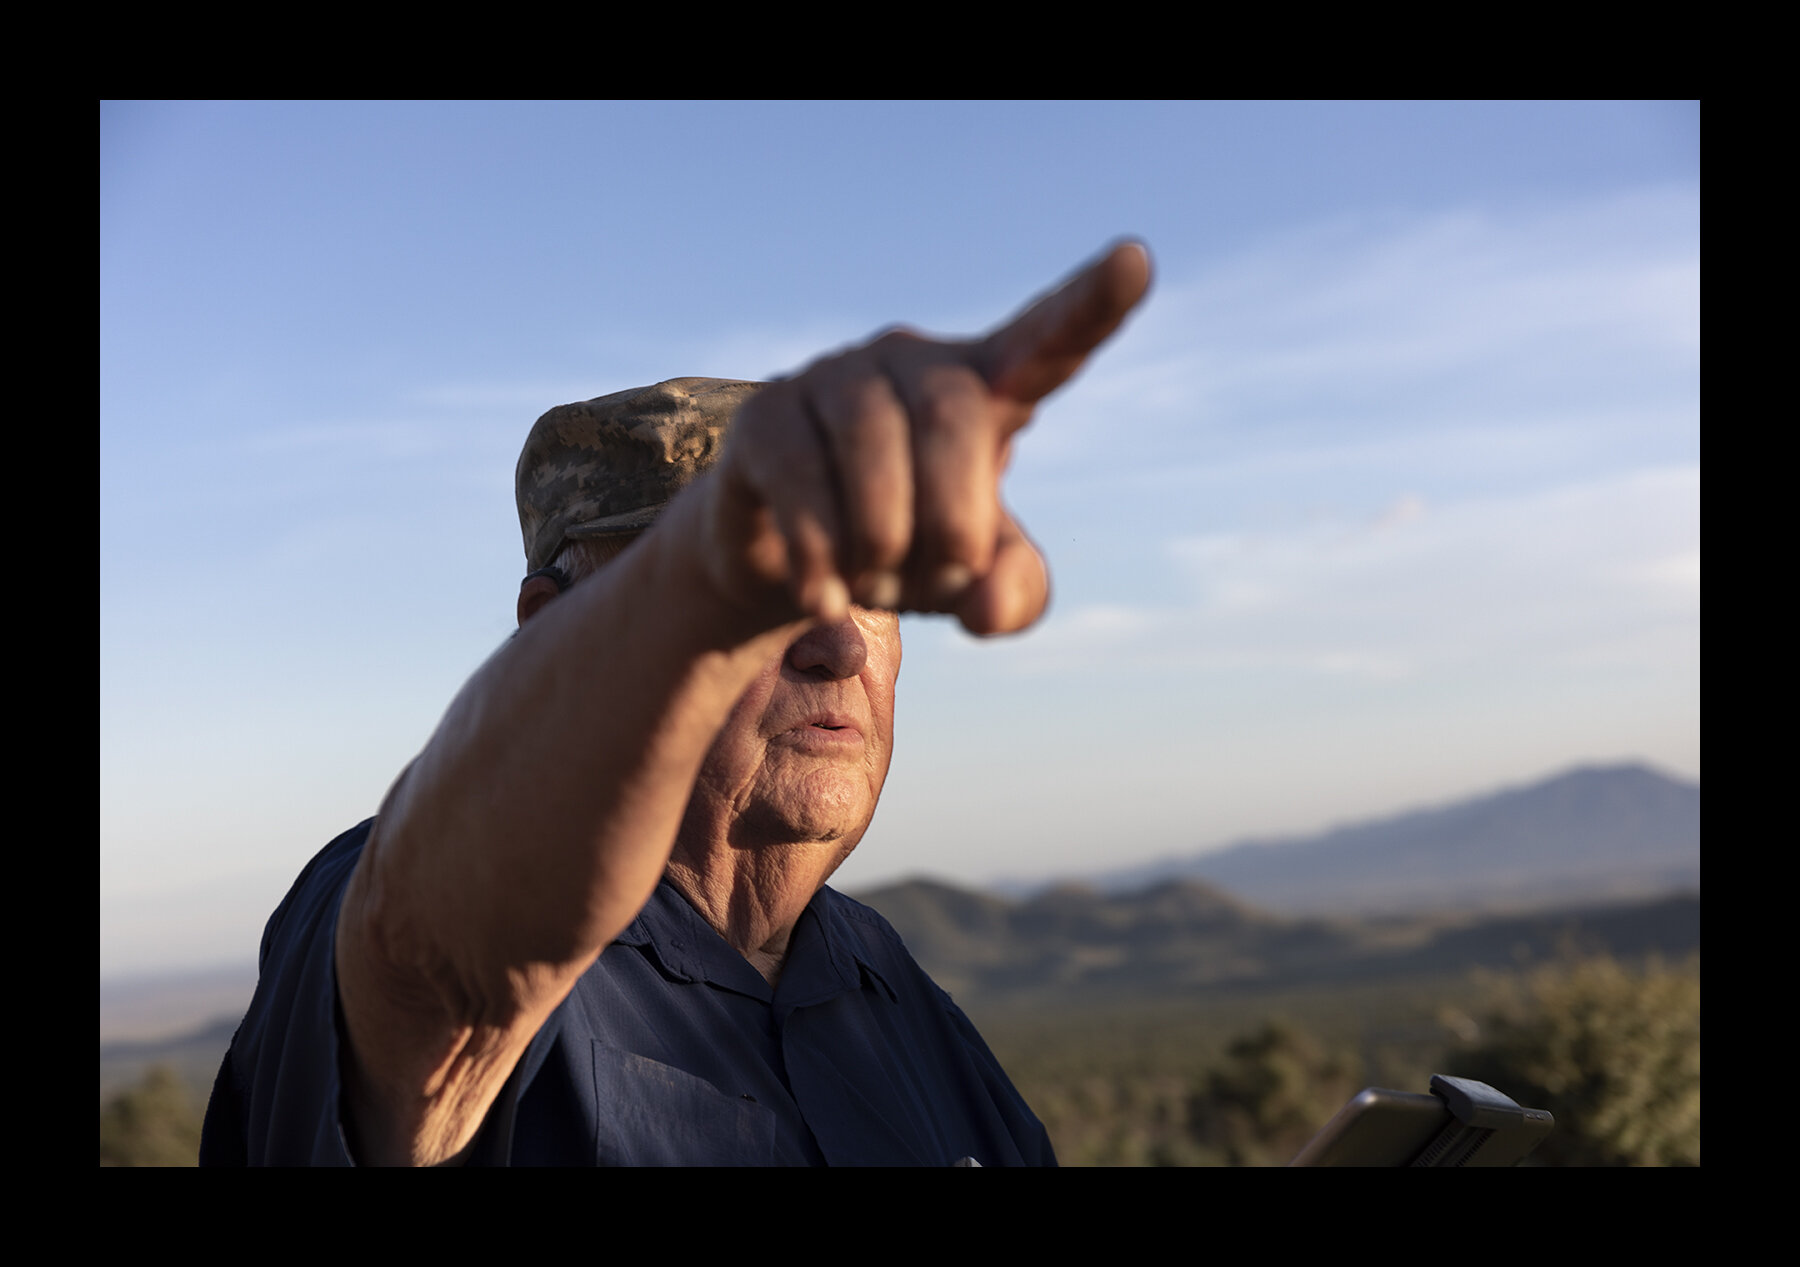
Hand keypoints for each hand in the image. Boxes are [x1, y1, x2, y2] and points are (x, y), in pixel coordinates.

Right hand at [706, 240, 1152, 634]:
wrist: (794, 570)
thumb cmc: (909, 553)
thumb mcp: (977, 587)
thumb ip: (1015, 592)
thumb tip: (987, 604)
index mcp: (984, 387)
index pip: (1049, 339)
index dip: (1092, 304)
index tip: (1136, 261)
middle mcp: (910, 361)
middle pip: (954, 415)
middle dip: (956, 516)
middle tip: (950, 573)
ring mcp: (831, 378)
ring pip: (872, 445)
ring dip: (884, 542)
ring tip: (879, 582)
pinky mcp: (764, 416)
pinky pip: (800, 476)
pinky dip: (821, 552)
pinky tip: (824, 597)